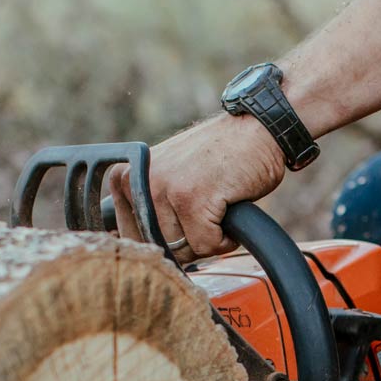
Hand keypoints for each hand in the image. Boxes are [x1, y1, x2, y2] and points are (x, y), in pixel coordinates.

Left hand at [107, 114, 286, 261]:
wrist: (255, 130)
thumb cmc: (217, 158)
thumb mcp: (169, 175)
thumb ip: (149, 206)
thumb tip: (143, 249)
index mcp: (125, 179)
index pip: (134, 238)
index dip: (166, 238)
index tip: (184, 215)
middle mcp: (136, 183)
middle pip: (161, 246)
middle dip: (189, 239)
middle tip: (207, 208)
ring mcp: (164, 191)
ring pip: (184, 249)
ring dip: (209, 238)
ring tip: (218, 205)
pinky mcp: (192, 201)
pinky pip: (207, 246)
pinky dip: (226, 238)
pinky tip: (229, 207)